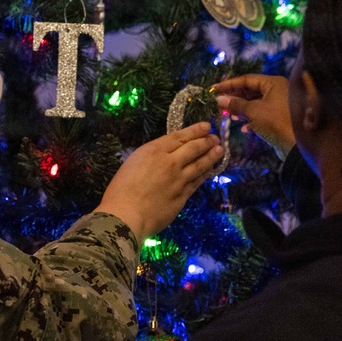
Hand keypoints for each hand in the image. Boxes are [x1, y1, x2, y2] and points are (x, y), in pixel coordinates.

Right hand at [96, 122, 221, 242]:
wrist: (126, 214)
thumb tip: (165, 155)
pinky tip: (210, 170)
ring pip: (200, 164)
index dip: (195, 131)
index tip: (206, 126)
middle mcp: (170, 162)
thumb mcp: (132, 162)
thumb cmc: (121, 188)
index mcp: (154, 150)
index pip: (180, 136)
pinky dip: (206, 174)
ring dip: (211, 156)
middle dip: (207, 141)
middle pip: (194, 148)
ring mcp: (179, 179)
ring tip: (220, 150)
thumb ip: (151, 156)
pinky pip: (198, 182)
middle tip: (216, 137)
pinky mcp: (183, 196)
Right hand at [212, 74, 294, 160]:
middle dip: (235, 97)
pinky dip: (252, 119)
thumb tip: (219, 99)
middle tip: (220, 103)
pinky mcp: (280, 118)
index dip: (230, 84)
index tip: (215, 89)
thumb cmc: (275, 122)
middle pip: (251, 90)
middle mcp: (277, 91)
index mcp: (273, 83)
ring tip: (228, 115)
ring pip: (256, 103)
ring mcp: (279, 105)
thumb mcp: (253, 111)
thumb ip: (235, 104)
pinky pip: (262, 114)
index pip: (247, 79)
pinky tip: (244, 128)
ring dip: (242, 109)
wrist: (297, 145)